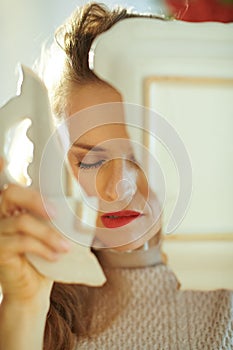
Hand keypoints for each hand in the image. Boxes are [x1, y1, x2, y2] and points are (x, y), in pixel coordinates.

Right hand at [0, 157, 69, 304]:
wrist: (33, 289)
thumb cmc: (45, 257)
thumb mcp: (53, 232)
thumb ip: (57, 215)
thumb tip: (85, 200)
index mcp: (14, 208)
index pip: (9, 186)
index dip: (0, 168)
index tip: (4, 159)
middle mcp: (1, 216)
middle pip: (11, 193)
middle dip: (35, 199)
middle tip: (56, 212)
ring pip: (22, 222)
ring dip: (48, 234)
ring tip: (65, 247)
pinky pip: (22, 242)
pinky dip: (43, 247)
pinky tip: (55, 255)